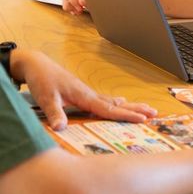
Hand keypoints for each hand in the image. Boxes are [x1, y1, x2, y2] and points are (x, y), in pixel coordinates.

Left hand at [11, 49, 156, 129]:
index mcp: (84, 96)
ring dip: (130, 105)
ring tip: (146, 109)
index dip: (126, 115)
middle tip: (154, 113)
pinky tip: (122, 102)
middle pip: (117, 103)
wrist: (37, 65)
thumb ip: (55, 113)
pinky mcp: (83, 92)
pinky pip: (105, 99)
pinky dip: (117, 102)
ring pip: (114, 101)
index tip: (142, 119)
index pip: (109, 109)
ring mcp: (88, 92)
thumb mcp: (45, 98)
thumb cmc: (42, 80)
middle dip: (136, 109)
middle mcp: (90, 94)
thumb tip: (62, 128)